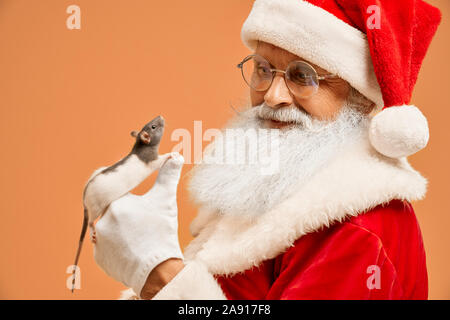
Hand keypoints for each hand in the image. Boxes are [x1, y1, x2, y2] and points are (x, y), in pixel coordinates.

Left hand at [93, 152, 184, 296]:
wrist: (157, 270)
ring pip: (111, 229)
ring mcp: (99, 240)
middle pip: (116, 212)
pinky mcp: (100, 258)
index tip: (139, 208)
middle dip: (128, 216)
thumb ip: (168, 176)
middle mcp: (102, 220)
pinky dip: (117, 247)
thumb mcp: (166, 200)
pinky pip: (107, 247)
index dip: (132, 200)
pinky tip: (132, 249)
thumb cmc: (161, 232)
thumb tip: (177, 156)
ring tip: (139, 237)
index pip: (121, 194)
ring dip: (122, 231)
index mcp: (116, 203)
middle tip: (142, 225)